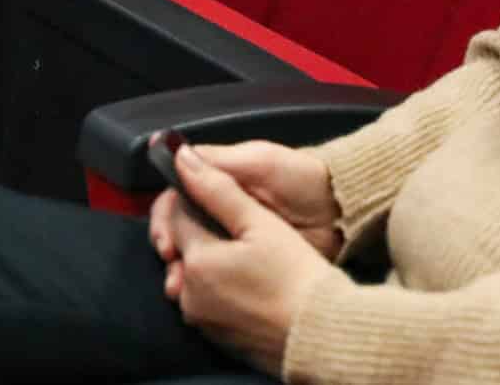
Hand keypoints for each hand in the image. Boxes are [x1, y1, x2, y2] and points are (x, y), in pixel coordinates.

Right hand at [149, 141, 343, 268]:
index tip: (166, 236)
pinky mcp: (249, 266)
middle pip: (180, 229)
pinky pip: (219, 276)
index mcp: (220, 183)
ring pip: (195, 257)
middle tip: (172, 260)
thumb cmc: (302, 180)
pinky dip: (205, 286)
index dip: (166, 215)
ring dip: (182, 270)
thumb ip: (217, 162)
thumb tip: (174, 150)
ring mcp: (234, 242)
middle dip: (169, 244)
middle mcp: (220, 212)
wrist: (341, 213)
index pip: (177, 196)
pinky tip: (201, 295)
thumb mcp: (260, 163)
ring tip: (181, 284)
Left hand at [152, 144, 339, 374]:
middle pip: (184, 249)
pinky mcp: (219, 340)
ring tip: (251, 256)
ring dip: (212, 263)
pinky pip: (210, 303)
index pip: (177, 217)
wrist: (322, 336)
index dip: (197, 201)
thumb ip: (217, 189)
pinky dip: (223, 290)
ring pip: (195, 277)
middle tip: (244, 230)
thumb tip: (182, 159)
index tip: (224, 199)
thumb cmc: (296, 276)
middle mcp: (189, 295)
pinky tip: (253, 283)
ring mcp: (203, 321)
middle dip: (203, 234)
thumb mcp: (260, 222)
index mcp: (196, 261)